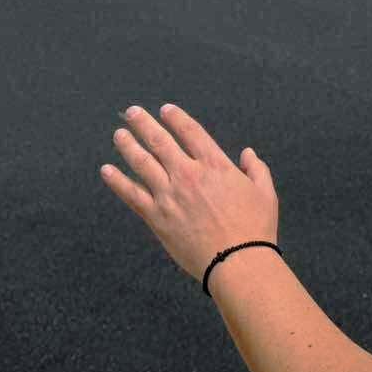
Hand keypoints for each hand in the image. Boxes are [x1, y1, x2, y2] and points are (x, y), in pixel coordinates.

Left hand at [101, 104, 277, 282]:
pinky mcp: (157, 217)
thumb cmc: (255, 229)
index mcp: (215, 165)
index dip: (176, 118)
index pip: (191, 132)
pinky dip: (117, 181)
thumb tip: (248, 153)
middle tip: (131, 112)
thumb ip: (256, 169)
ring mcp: (169, 195)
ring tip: (119, 134)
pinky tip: (106, 171)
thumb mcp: (266, 193)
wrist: (237, 261)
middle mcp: (188, 174)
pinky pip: (132, 195)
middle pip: (160, 141)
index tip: (165, 109)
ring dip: (128, 146)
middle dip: (143, 123)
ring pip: (142, 163)